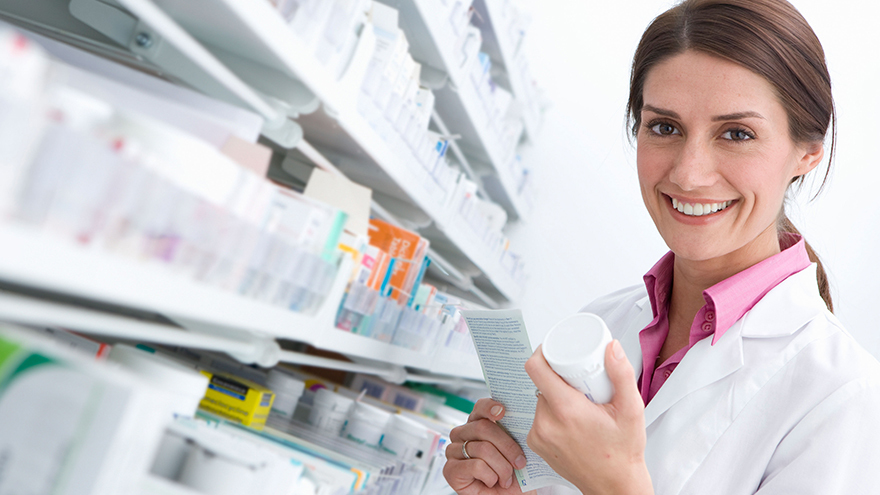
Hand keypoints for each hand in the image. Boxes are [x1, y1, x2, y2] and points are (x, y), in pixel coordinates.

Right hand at [443, 398, 530, 493]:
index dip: (490, 407)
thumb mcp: (519, 449)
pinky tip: (491, 481)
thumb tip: (520, 418)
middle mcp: (463, 434)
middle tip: (519, 462)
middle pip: (484, 428)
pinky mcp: (450, 469)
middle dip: (507, 447)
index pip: (480, 407)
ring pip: (483, 449)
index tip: (503, 412)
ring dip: (502, 467)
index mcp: (478, 424)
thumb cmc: (515, 475)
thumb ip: (514, 431)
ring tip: (506, 478)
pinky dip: (490, 477)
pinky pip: (475, 465)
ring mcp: (453, 451)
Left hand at [525, 340, 652, 494]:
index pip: (536, 368)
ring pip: (541, 399)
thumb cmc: (623, 451)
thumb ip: (621, 374)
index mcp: (567, 410)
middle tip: (580, 383)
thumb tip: (610, 347)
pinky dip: (552, 413)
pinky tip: (571, 421)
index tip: (555, 350)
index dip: (543, 352)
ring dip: (556, 396)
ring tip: (580, 404)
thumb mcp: (631, 410)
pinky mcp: (536, 444)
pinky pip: (539, 416)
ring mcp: (538, 435)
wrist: (614, 485)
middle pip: (542, 383)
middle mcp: (546, 423)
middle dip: (559, 378)